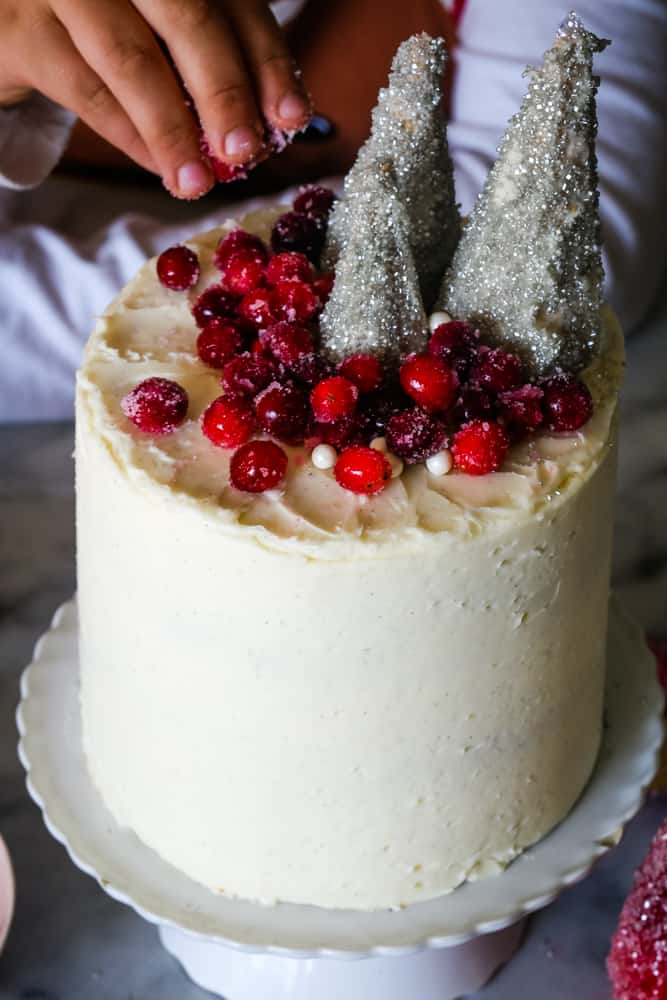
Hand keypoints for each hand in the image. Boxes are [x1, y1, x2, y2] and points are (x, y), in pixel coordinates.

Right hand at [0, 0, 310, 197]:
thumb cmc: (95, 30)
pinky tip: (159, 166)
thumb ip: (207, 62)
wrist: (5, 20)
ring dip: (174, 131)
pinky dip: (130, 136)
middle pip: (188, 17)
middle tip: (245, 153)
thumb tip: (266, 129)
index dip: (267, 60)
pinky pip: (87, 90)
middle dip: (225, 93)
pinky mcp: (20, 29)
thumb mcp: (157, 30)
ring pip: (133, 60)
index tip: (292, 118)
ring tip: (199, 182)